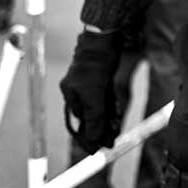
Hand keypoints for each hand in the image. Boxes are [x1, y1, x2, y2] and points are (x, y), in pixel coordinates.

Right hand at [60, 31, 123, 154]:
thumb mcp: (94, 92)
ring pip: (99, 107)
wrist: (105, 36)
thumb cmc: (96, 62)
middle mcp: (78, 90)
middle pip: (89, 116)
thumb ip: (94, 115)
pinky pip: (106, 97)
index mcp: (71, 94)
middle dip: (100, 130)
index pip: (77, 122)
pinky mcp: (103, 77)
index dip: (86, 137)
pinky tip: (116, 115)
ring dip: (107, 120)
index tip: (95, 151)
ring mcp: (91, 83)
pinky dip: (111, 107)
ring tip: (116, 132)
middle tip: (111, 143)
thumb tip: (94, 137)